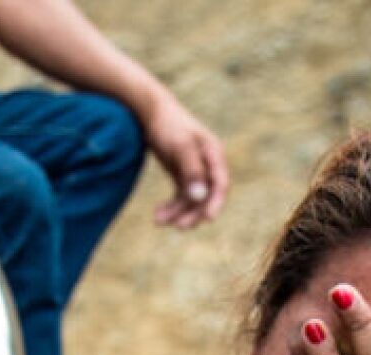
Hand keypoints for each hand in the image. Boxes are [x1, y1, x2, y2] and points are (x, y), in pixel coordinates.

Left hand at [136, 90, 226, 227]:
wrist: (149, 112)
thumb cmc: (168, 125)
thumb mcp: (180, 146)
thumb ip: (192, 171)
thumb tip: (201, 197)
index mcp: (213, 155)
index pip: (220, 184)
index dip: (216, 202)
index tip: (208, 218)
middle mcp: (207, 165)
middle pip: (206, 197)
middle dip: (193, 213)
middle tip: (179, 226)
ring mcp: (195, 172)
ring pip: (191, 200)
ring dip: (177, 213)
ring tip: (158, 220)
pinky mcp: (182, 176)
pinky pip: (180, 197)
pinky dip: (170, 207)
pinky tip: (158, 215)